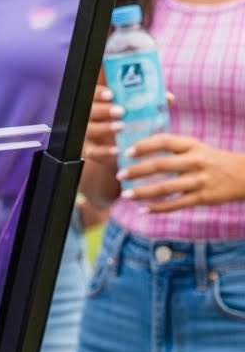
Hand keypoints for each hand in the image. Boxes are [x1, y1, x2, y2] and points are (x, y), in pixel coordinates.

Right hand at [82, 83, 177, 169]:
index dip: (100, 93)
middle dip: (104, 109)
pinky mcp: (90, 151)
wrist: (120, 150)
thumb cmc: (129, 124)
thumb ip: (149, 103)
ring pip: (90, 129)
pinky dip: (104, 151)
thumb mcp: (137, 112)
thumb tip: (168, 99)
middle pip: (89, 109)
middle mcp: (90, 116)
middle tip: (121, 111)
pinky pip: (93, 152)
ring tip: (121, 127)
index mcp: (100, 102)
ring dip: (105, 128)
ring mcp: (88, 134)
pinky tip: (117, 150)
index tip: (112, 94)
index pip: (93, 93)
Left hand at [118, 134, 244, 210]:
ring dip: (143, 192)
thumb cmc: (213, 161)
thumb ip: (175, 150)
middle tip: (120, 174)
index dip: (144, 145)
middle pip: (160, 165)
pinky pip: (175, 205)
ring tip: (127, 194)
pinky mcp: (201, 198)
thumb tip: (146, 153)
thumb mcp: (197, 148)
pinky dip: (158, 208)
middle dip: (137, 170)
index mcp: (192, 145)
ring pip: (165, 188)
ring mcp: (198, 180)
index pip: (164, 141)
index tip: (128, 152)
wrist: (243, 174)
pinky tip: (144, 210)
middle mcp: (194, 161)